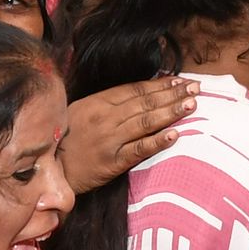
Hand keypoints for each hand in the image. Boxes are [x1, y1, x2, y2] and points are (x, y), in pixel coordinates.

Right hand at [64, 78, 195, 191]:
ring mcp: (110, 139)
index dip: (160, 84)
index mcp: (99, 102)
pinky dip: (157, 141)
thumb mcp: (83, 111)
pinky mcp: (113, 161)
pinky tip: (175, 134)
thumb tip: (139, 95)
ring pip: (146, 121)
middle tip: (195, 88)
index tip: (181, 80)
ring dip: (171, 111)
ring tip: (191, 104)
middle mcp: (106, 118)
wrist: (52, 169)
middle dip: (173, 94)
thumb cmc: (67, 140)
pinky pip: (139, 149)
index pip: (136, 89)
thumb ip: (109, 104)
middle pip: (145, 102)